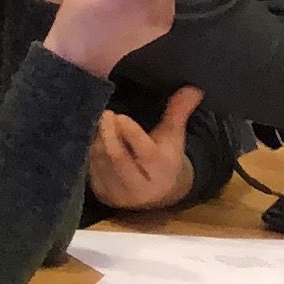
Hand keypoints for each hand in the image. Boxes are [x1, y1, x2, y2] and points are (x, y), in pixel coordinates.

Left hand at [87, 87, 204, 213]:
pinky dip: (90, 152)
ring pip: (101, 161)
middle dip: (109, 134)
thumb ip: (179, 112)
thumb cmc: (164, 157)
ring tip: (99, 123)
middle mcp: (141, 186)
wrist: (157, 194)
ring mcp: (120, 193)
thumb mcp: (173, 137)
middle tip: (106, 114)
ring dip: (97, 140)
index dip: (132, 134)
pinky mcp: (103, 194)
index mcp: (163, 170)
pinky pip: (90, 170)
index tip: (120, 116)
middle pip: (118, 158)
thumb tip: (193, 89)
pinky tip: (93, 138)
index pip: (146, 153)